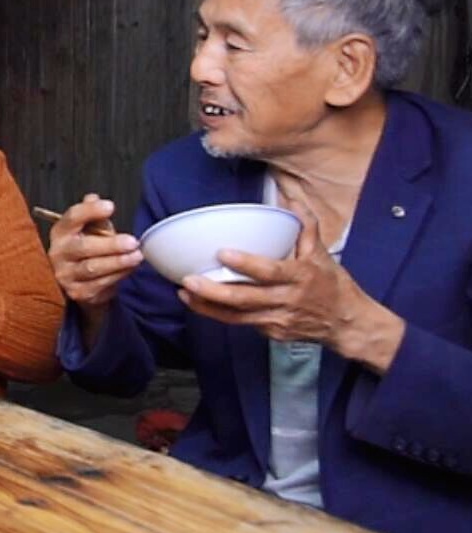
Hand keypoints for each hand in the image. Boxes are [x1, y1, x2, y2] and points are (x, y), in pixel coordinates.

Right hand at [47, 194, 141, 308]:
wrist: (76, 282)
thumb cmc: (85, 249)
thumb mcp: (87, 229)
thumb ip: (92, 215)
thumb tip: (93, 198)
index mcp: (60, 232)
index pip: (72, 218)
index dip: (90, 211)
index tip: (110, 207)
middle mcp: (58, 254)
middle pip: (84, 247)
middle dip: (110, 245)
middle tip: (132, 242)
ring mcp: (66, 275)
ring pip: (93, 268)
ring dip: (118, 262)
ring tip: (136, 256)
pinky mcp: (78, 292)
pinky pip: (100, 284)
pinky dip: (118, 276)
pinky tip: (130, 268)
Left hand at [179, 193, 403, 372]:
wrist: (347, 323)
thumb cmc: (333, 285)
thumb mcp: (322, 254)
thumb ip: (306, 226)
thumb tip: (291, 200)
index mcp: (300, 277)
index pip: (270, 271)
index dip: (246, 264)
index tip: (222, 253)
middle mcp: (287, 300)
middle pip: (247, 298)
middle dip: (215, 291)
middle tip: (189, 280)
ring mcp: (278, 320)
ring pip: (238, 316)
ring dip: (208, 306)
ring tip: (185, 292)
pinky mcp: (271, 333)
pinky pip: (241, 323)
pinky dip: (218, 314)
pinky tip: (198, 303)